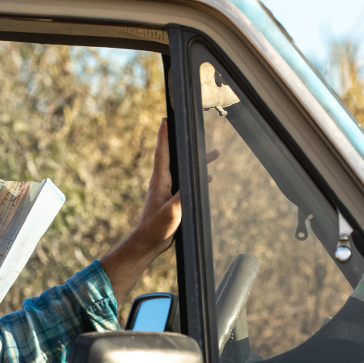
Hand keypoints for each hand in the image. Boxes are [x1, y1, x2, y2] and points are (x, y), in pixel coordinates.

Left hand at [100, 119, 216, 299]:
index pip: (163, 152)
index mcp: (160, 181)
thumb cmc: (156, 229)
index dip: (164, 135)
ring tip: (215, 154)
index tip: (166, 118)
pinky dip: (197, 176)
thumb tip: (194, 182)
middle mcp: (163, 182)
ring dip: (197, 161)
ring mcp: (167, 191)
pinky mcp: (172, 200)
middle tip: (196, 131)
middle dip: (186, 143)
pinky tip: (206, 177)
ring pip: (184, 169)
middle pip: (176, 156)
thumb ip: (182, 197)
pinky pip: (186, 182)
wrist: (148, 244)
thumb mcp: (172, 213)